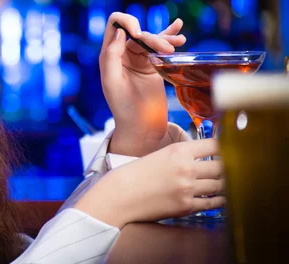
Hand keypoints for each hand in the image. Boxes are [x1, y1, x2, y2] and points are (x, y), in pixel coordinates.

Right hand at [75, 138, 224, 228]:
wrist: (120, 195)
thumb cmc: (135, 174)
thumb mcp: (159, 155)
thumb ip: (182, 155)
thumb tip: (203, 158)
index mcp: (178, 151)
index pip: (215, 146)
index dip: (225, 147)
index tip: (229, 149)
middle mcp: (186, 168)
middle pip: (222, 166)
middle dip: (227, 167)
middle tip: (232, 167)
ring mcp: (187, 188)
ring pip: (220, 185)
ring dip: (224, 184)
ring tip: (226, 182)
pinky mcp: (186, 206)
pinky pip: (213, 203)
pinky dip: (219, 200)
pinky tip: (219, 197)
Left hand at [99, 12, 186, 156]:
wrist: (141, 127)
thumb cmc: (123, 108)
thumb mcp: (111, 82)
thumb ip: (111, 56)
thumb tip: (119, 32)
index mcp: (109, 55)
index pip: (114, 24)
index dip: (127, 22)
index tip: (138, 34)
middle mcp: (122, 54)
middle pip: (138, 32)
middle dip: (153, 37)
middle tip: (167, 51)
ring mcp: (138, 59)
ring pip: (151, 38)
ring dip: (164, 38)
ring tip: (177, 45)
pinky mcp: (153, 65)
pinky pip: (160, 46)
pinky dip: (169, 36)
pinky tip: (178, 29)